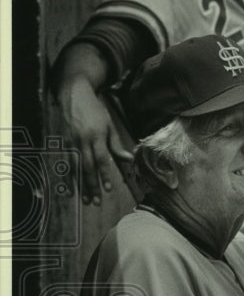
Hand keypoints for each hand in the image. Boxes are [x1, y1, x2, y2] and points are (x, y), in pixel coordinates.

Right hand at [58, 75, 133, 204]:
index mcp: (96, 135)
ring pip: (75, 167)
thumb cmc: (94, 109)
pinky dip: (68, 176)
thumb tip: (128, 159)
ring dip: (80, 184)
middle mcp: (82, 140)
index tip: (109, 188)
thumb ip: (116, 144)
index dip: (105, 175)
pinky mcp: (62, 141)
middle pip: (87, 167)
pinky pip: (66, 162)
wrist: (74, 93)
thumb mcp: (109, 124)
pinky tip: (71, 187)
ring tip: (85, 199)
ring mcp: (70, 141)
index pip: (101, 159)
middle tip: (96, 202)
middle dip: (92, 185)